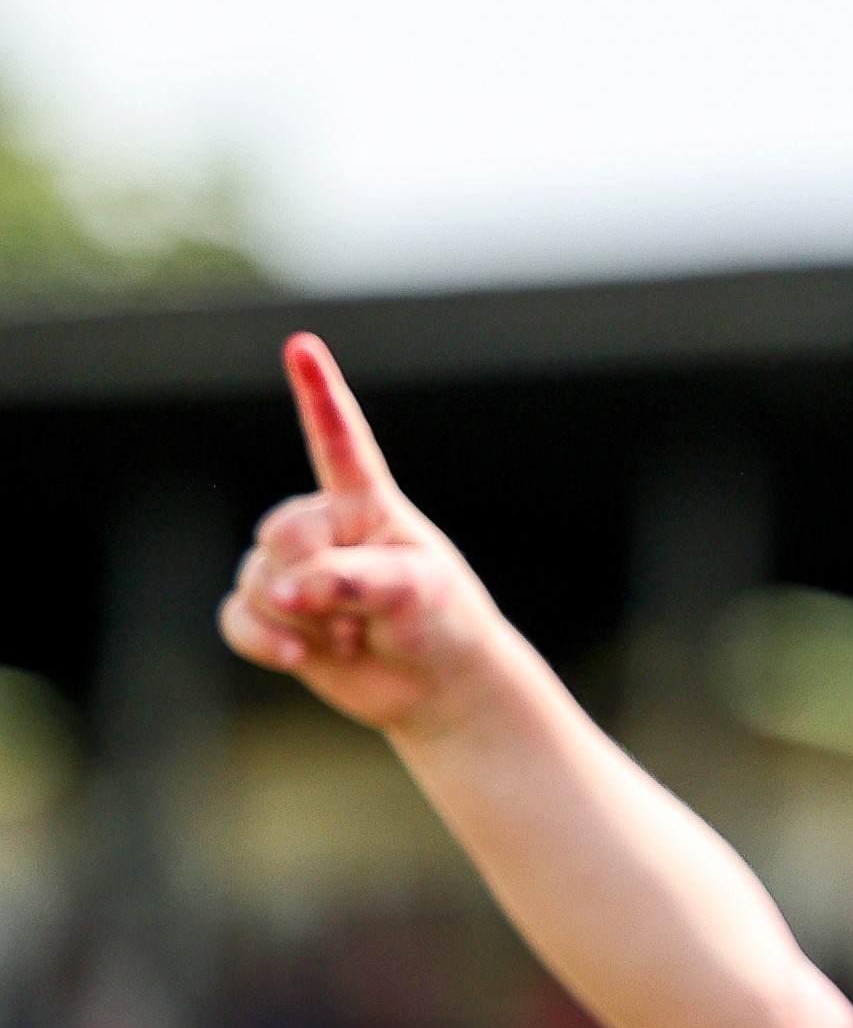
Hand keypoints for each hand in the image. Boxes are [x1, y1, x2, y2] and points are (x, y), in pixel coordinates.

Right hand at [218, 335, 512, 733]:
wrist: (434, 681)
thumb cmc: (440, 621)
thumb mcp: (417, 594)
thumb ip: (354, 580)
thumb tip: (284, 591)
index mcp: (368, 504)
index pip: (339, 443)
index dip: (319, 395)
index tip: (302, 346)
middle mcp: (323, 526)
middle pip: (283, 532)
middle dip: (312, 577)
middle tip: (359, 614)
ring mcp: (291, 569)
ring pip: (256, 579)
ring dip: (300, 619)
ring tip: (352, 634)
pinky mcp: (269, 613)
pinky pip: (236, 617)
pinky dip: (263, 641)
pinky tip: (298, 656)